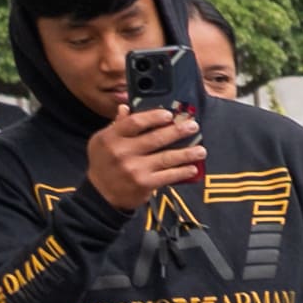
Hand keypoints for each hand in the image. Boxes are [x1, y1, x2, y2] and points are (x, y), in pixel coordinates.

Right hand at [86, 103, 204, 211]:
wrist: (101, 194)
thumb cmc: (104, 164)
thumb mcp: (102, 142)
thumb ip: (117, 126)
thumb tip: (125, 107)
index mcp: (111, 137)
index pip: (135, 122)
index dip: (154, 117)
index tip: (169, 114)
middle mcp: (122, 152)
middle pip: (155, 138)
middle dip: (178, 131)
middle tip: (193, 126)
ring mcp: (134, 168)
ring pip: (166, 158)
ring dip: (187, 153)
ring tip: (201, 150)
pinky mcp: (144, 184)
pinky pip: (168, 176)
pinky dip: (183, 172)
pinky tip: (193, 168)